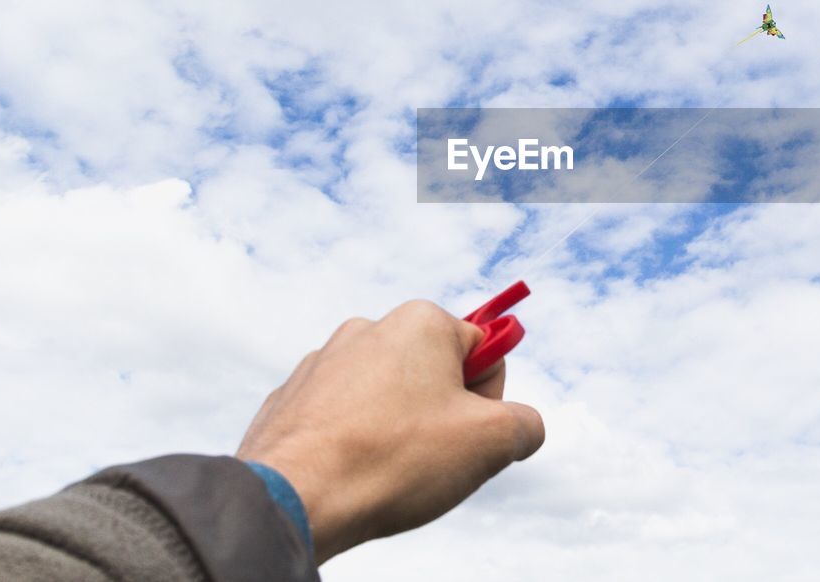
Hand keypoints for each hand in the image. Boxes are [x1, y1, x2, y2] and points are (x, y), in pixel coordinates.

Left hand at [236, 300, 544, 562]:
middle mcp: (371, 328)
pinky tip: (351, 473)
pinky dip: (356, 441)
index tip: (468, 433)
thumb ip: (526, 424)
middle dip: (443, 415)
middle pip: (435, 372)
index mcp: (422, 322)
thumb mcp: (491, 442)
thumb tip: (524, 426)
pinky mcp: (294, 397)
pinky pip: (345, 416)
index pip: (485, 351)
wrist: (294, 497)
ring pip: (388, 395)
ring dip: (399, 428)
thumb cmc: (393, 460)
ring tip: (388, 469)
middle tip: (432, 458)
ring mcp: (325, 360)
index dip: (489, 400)